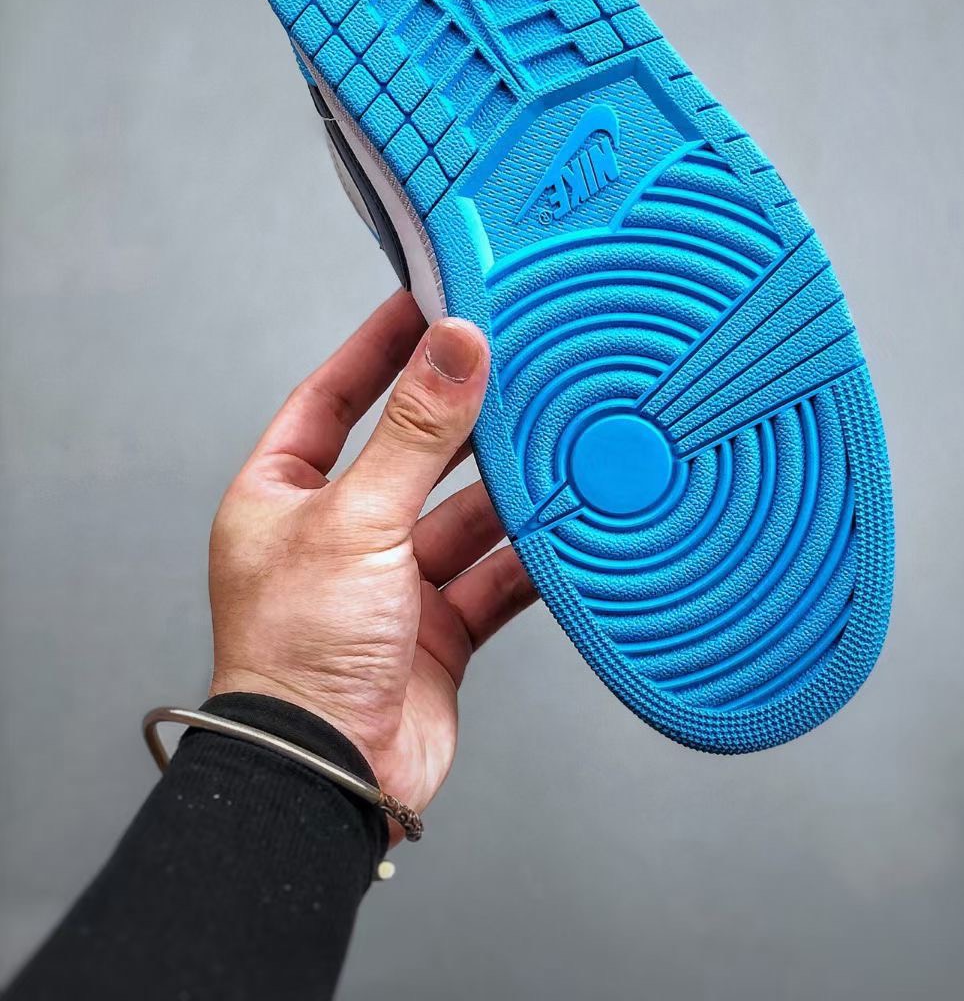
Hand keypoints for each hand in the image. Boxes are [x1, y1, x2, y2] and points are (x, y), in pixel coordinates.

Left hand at [208, 289, 536, 825]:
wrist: (328, 780)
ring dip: (503, 489)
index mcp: (282, 498)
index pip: (332, 398)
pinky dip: (526, 556)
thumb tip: (454, 346)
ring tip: (553, 442)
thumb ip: (414, 431)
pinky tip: (563, 527)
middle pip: (407, 453)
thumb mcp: (356, 519)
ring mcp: (387, 585)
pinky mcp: (436, 631)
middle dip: (458, 417)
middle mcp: (334, 535)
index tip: (425, 301)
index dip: (378, 348)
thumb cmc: (298, 656)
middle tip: (511, 362)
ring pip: (458, 515)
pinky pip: (491, 577)